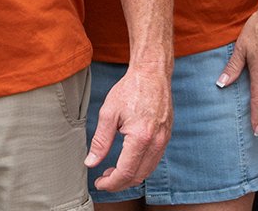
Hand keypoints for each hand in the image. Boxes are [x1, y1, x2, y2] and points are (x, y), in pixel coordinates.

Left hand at [86, 63, 172, 191]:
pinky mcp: (167, 136)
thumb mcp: (108, 113)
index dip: (110, 183)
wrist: (152, 73)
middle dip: (119, 183)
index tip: (99, 183)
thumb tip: (91, 162)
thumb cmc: (130, 89)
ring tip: (113, 171)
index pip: (125, 172)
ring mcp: (164, 139)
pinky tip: (127, 160)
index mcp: (140, 137)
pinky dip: (140, 167)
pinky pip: (154, 160)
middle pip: (138, 176)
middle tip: (103, 178)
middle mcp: (156, 141)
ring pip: (147, 171)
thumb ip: (100, 141)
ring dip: (130, 176)